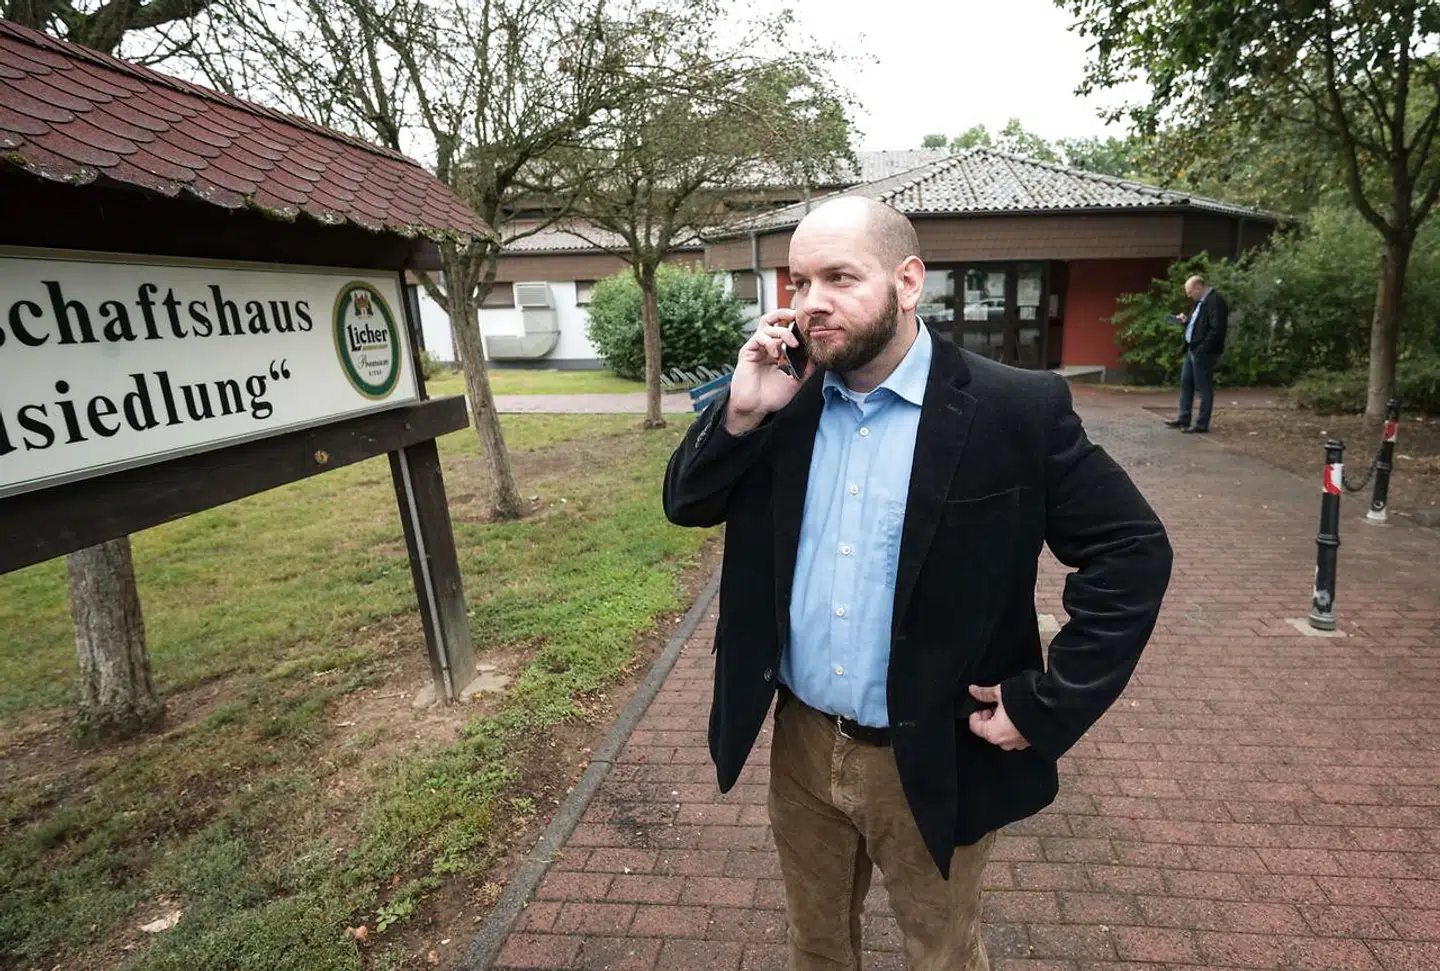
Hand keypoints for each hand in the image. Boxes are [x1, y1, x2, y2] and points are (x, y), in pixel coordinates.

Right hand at [725, 309, 809, 433]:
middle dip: (785, 313)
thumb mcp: (795, 381)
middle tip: (798, 317)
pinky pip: (759, 337)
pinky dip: (770, 342)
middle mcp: (765, 346)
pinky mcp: (747, 351)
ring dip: (782, 332)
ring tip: (792, 344)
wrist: (755, 409)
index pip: (784, 329)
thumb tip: (818, 357)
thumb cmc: (771, 397)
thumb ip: (806, 369)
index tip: (807, 324)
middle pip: (772, 319)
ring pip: (767, 325)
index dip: (794, 324)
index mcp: (776, 351)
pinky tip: (777, 355)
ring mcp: (756, 348)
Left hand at [967, 684, 1029, 750]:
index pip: (975, 726)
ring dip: (1003, 723)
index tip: (983, 704)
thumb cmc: (1025, 702)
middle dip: (990, 717)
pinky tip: (1021, 714)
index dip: (977, 712)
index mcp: (993, 733)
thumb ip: (984, 693)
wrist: (1053, 707)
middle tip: (997, 705)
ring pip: (1003, 734)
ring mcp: (1019, 745)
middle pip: (989, 731)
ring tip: (1010, 708)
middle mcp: (1005, 743)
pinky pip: (1016, 736)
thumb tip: (973, 690)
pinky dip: (1015, 727)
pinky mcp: (1030, 742)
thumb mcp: (1000, 693)